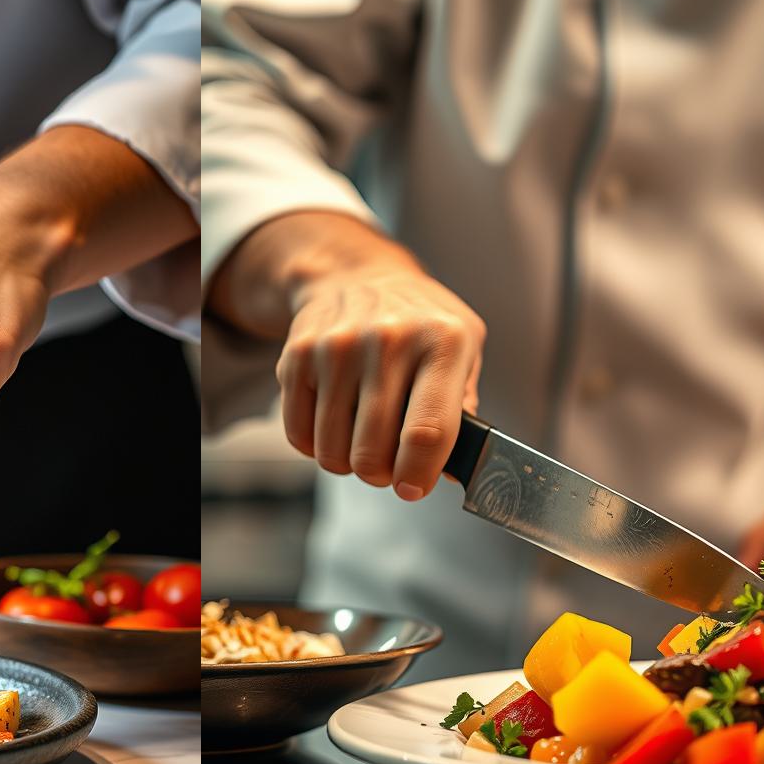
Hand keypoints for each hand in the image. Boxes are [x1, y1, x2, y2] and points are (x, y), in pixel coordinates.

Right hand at [210, 212, 484, 501]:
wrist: (356, 275)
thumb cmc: (420, 325)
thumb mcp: (464, 349)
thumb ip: (464, 409)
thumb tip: (455, 472)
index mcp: (443, 341)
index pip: (426, 432)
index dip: (417, 475)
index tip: (412, 488)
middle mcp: (390, 339)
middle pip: (373, 451)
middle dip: (380, 474)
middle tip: (386, 465)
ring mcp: (339, 346)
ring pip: (332, 451)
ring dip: (346, 462)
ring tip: (360, 440)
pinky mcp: (298, 356)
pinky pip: (300, 436)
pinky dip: (315, 446)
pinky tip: (333, 424)